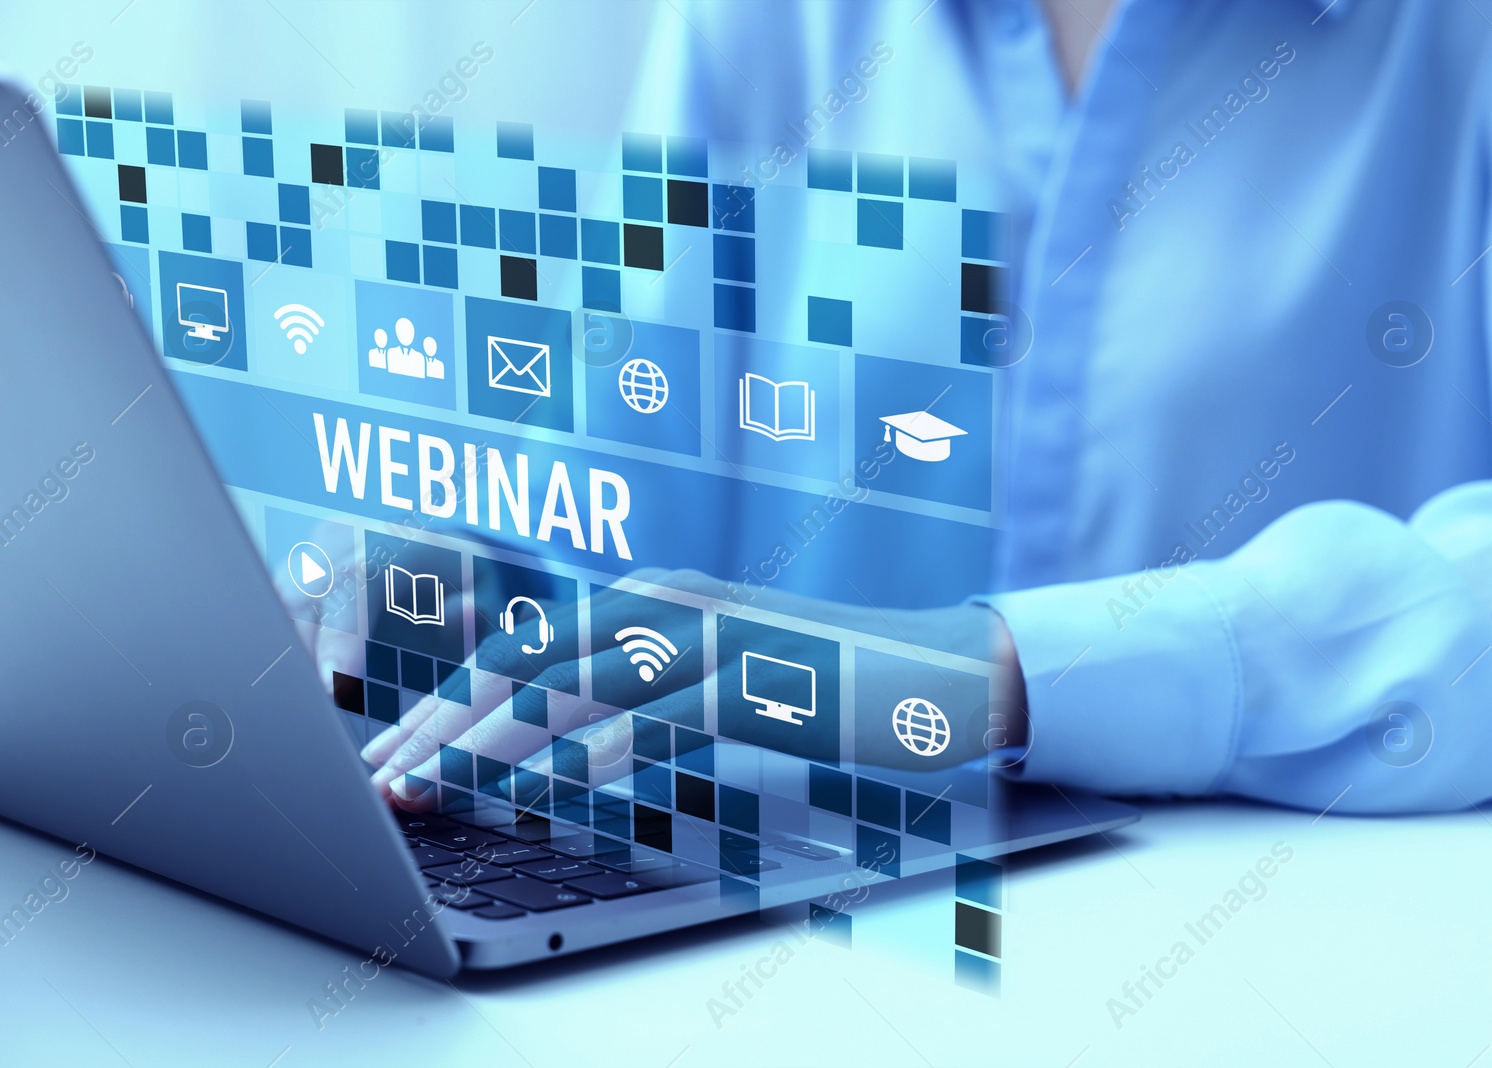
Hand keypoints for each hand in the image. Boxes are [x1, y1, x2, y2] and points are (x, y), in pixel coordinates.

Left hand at [361, 569, 1027, 809]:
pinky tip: (556, 786)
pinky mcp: (759, 678)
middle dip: (445, 723)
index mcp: (644, 599)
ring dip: (499, 743)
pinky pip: (664, 717)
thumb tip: (542, 742)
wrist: (928, 671)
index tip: (392, 753)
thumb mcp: (706, 677)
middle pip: (529, 663)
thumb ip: (631, 693)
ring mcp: (712, 637)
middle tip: (386, 778)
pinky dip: (603, 751)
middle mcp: (666, 604)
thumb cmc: (807, 683)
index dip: (444, 702)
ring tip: (439, 786)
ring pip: (580, 687)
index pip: (521, 650)